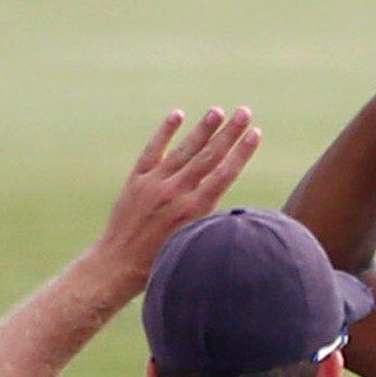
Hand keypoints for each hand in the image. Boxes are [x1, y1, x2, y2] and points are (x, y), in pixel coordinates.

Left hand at [85, 106, 260, 283]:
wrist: (119, 266)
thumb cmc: (161, 262)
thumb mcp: (193, 244)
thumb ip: (209, 220)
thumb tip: (235, 209)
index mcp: (194, 211)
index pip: (225, 174)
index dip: (242, 152)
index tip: (256, 133)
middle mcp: (176, 193)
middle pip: (208, 156)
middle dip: (229, 133)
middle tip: (245, 111)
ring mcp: (154, 184)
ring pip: (183, 150)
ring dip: (203, 129)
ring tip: (218, 110)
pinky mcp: (136, 181)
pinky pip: (153, 150)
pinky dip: (165, 132)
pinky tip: (177, 115)